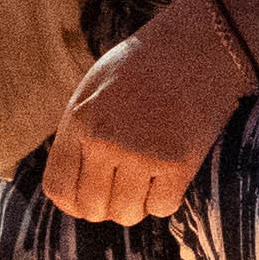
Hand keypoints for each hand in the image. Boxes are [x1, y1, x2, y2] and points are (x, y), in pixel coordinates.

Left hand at [33, 3, 246, 227]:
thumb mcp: (93, 88)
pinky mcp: (179, 163)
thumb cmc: (144, 66)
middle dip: (105, 207)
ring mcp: (142, 154)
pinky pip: (161, 208)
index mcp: (79, 120)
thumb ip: (77, 133)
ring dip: (135, 205)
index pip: (58, 189)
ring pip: (127, 214)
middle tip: (121, 189)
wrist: (200, 45)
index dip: (72, 203)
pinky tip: (168, 175)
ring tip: (146, 179)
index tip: (87, 200)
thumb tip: (70, 183)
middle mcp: (105, 141)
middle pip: (92, 209)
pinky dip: (164, 199)